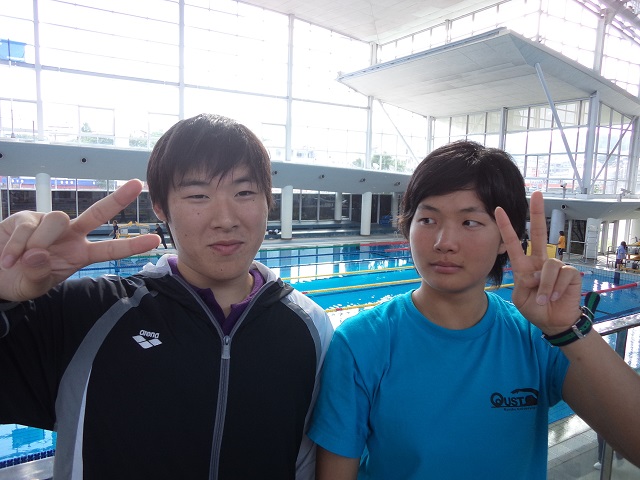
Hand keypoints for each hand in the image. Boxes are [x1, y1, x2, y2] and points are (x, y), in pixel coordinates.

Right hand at [0, 179, 160, 301]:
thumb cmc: (19, 280)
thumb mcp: (33, 286)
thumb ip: (39, 274)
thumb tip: (40, 253)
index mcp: (80, 254)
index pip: (110, 250)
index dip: (131, 246)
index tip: (155, 240)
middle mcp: (70, 235)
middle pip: (98, 213)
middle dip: (118, 198)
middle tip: (137, 184)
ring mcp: (49, 223)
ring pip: (57, 220)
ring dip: (39, 242)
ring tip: (21, 260)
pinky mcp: (26, 217)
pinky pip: (28, 227)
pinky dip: (16, 246)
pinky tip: (8, 258)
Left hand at [494, 191, 581, 334]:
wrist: (552, 322)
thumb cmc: (535, 307)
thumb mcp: (520, 296)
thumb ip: (523, 282)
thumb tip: (535, 274)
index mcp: (525, 265)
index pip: (514, 243)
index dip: (506, 227)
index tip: (498, 209)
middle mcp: (541, 261)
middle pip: (539, 233)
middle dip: (537, 213)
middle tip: (536, 193)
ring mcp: (557, 265)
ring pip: (548, 266)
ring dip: (543, 286)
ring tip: (543, 298)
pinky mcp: (571, 273)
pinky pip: (561, 275)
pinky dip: (554, 288)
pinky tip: (554, 297)